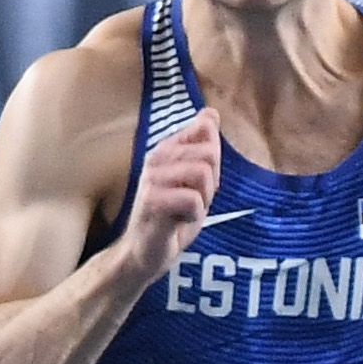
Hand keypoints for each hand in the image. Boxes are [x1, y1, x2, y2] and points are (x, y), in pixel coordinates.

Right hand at [120, 108, 219, 282]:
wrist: (148, 250)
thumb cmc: (173, 214)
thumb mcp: (196, 178)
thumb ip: (204, 147)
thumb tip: (210, 113)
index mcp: (166, 149)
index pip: (206, 133)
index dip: (214, 162)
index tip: (199, 182)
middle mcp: (155, 158)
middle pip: (208, 154)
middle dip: (211, 183)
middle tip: (193, 200)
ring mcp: (151, 179)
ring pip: (202, 174)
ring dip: (203, 199)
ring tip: (186, 209)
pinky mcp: (152, 202)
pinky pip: (192, 200)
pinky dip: (194, 215)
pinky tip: (179, 220)